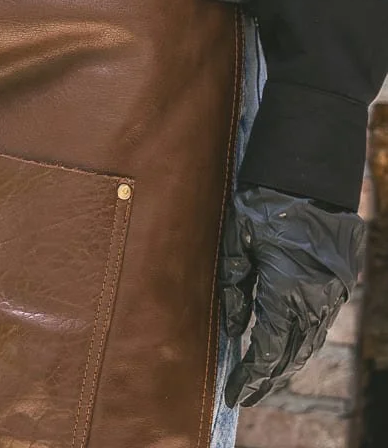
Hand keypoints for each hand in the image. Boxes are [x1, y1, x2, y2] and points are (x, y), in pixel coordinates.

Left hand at [221, 183, 363, 406]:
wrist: (310, 175)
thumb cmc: (265, 202)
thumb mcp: (237, 239)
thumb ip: (233, 286)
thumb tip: (231, 329)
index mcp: (287, 293)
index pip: (268, 352)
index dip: (251, 377)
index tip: (234, 393)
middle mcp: (315, 302)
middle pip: (292, 357)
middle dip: (268, 379)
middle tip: (247, 394)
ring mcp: (331, 295)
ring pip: (309, 344)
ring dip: (287, 363)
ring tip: (265, 377)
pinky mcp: (338, 285)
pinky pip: (319, 326)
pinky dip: (302, 342)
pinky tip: (288, 346)